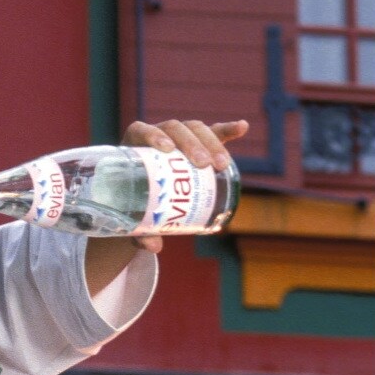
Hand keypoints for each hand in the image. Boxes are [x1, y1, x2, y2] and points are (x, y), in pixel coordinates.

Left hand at [118, 117, 249, 255]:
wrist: (143, 200)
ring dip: (211, 143)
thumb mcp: (134, 217)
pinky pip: (214, 133)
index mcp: (134, 148)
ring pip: (196, 130)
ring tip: (220, 165)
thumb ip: (139, 231)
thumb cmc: (133, 206)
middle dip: (191, 143)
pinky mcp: (198, 144)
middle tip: (202, 164)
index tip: (167, 149)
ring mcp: (179, 138)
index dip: (153, 135)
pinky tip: (242, 127)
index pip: (142, 131)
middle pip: (174, 129)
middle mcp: (157, 137)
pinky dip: (227, 130)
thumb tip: (154, 247)